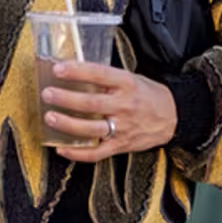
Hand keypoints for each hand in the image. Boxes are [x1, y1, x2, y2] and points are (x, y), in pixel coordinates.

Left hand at [42, 61, 178, 161]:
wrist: (173, 117)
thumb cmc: (149, 95)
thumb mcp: (133, 79)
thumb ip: (108, 79)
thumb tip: (75, 72)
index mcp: (128, 84)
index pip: (100, 75)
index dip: (78, 71)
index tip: (59, 69)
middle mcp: (125, 106)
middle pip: (91, 103)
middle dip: (66, 99)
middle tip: (48, 94)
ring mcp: (123, 128)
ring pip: (91, 129)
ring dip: (67, 124)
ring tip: (50, 117)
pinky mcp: (121, 145)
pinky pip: (96, 153)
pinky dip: (77, 153)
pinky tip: (61, 148)